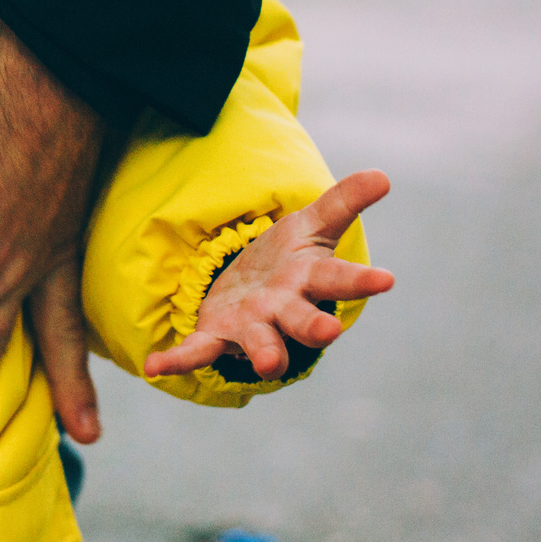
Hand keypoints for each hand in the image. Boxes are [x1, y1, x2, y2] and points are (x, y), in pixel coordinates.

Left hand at [144, 170, 396, 380]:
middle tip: (330, 331)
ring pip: (262, 344)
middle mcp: (285, 310)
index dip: (361, 281)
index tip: (386, 279)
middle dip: (315, 327)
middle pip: (303, 320)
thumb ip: (343, 202)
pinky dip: (177, 360)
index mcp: (310, 280)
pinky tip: (154, 366)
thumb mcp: (312, 225)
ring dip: (265, 354)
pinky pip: (197, 352)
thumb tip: (384, 175)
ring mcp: (252, 327)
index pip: (339, 279)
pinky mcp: (217, 336)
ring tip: (269, 365)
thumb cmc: (288, 260)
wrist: (249, 290)